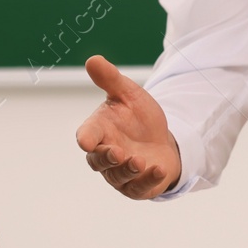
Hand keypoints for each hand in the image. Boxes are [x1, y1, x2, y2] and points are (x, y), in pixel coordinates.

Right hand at [75, 55, 181, 199]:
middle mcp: (105, 154)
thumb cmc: (138, 117)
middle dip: (106, 158)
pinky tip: (158, 169)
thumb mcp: (129, 94)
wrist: (161, 139)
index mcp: (99, 131)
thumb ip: (110, 79)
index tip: (86, 140)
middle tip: (117, 152)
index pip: (87, 135)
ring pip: (118, 176)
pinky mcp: (136, 186)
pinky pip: (139, 188)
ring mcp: (119, 173)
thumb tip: (93, 59)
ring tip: (140, 161)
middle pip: (98, 161)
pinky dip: (147, 180)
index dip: (87, 138)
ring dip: (128, 170)